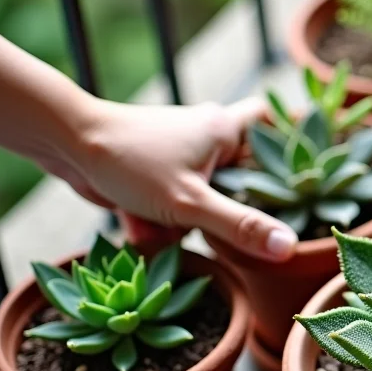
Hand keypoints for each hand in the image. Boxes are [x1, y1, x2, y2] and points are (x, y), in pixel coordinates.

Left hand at [55, 97, 297, 260]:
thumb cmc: (131, 162)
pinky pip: (175, 202)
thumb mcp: (190, 204)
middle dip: (229, 207)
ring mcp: (181, 153)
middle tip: (226, 225)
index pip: (275, 122)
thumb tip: (288, 248)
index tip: (306, 168)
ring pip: (205, 194)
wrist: (65, 143)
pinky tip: (144, 230)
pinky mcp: (157, 170)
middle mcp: (209, 136)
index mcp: (227, 130)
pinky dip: (163, 219)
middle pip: (242, 173)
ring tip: (166, 229)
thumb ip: (241, 227)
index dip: (293, 140)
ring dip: (188, 220)